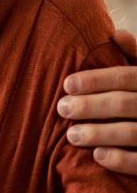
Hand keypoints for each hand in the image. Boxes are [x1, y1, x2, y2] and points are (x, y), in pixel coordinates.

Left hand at [59, 29, 136, 173]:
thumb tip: (117, 33)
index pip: (127, 76)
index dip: (97, 79)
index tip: (67, 84)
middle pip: (125, 103)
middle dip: (90, 106)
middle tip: (62, 108)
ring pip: (132, 132)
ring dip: (98, 133)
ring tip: (71, 135)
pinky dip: (120, 159)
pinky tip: (97, 156)